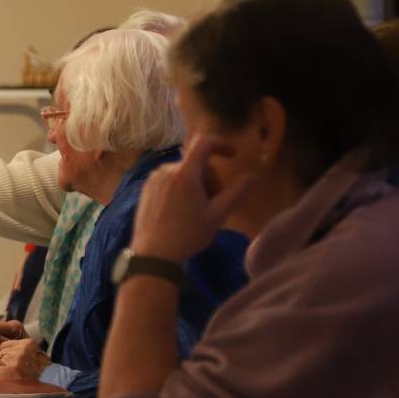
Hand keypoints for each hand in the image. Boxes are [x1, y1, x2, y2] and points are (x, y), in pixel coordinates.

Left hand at [0, 337, 49, 380]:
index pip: (4, 345)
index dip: (8, 356)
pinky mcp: (9, 371)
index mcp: (27, 343)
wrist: (50, 385)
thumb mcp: (29, 353)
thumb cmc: (40, 372)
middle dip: (4, 363)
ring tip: (16, 376)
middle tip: (18, 372)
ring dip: (3, 370)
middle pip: (0, 353)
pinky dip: (1, 377)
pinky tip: (12, 380)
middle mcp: (21, 350)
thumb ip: (11, 346)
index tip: (17, 363)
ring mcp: (15, 360)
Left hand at [130, 134, 254, 262]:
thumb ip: (236, 193)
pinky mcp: (146, 189)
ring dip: (196, 185)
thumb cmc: (188, 234)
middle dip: (210, 179)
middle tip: (215, 205)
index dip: (222, 144)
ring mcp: (154, 179)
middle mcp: (167, 170)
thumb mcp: (218, 216)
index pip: (204, 143)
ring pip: (183, 173)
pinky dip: (181, 188)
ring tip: (197, 211)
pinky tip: (181, 211)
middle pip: (196, 164)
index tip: (233, 155)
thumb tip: (252, 177)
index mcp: (185, 173)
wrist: (153, 254)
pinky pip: (170, 180)